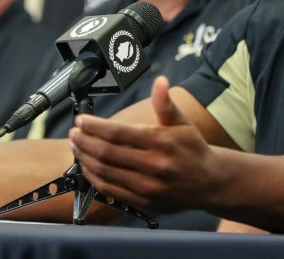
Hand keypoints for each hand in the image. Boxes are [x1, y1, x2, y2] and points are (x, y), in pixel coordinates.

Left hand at [68, 76, 225, 213]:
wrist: (210, 183)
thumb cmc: (192, 149)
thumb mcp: (182, 123)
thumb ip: (166, 103)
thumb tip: (160, 81)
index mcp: (160, 142)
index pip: (118, 133)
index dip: (95, 126)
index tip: (81, 120)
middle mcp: (153, 166)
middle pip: (107, 153)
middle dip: (85, 141)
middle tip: (74, 133)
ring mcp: (147, 187)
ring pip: (105, 172)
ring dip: (85, 159)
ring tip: (76, 146)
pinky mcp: (143, 202)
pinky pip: (110, 190)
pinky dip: (94, 178)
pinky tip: (87, 166)